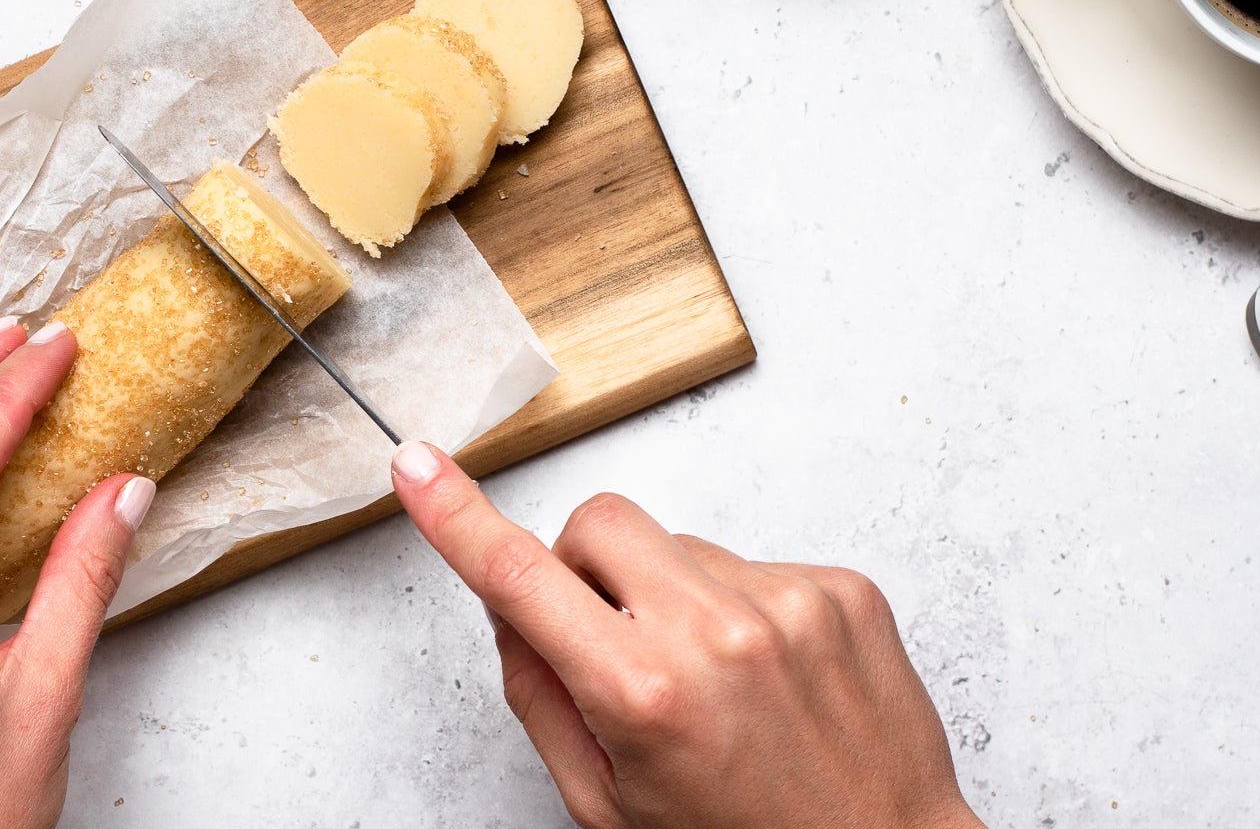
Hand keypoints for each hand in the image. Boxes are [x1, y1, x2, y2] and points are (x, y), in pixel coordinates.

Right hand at [389, 442, 983, 828]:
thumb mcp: (607, 800)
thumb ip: (541, 695)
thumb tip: (508, 607)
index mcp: (642, 692)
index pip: (520, 578)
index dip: (457, 517)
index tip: (418, 466)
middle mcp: (716, 632)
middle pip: (599, 522)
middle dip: (585, 569)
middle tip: (612, 643)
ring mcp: (787, 601)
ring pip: (678, 544)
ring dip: (673, 595)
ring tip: (715, 682)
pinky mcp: (841, 587)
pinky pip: (752, 561)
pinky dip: (742, 607)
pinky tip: (766, 674)